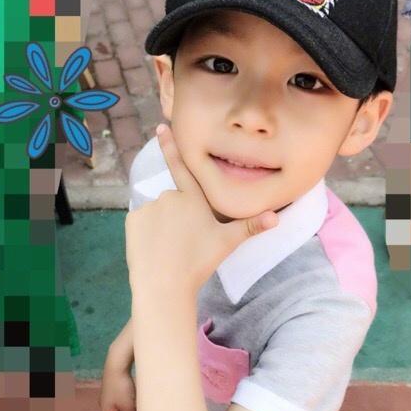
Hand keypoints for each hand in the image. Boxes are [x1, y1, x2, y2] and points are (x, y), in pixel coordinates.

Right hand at [99, 366, 136, 410]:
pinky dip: (128, 404)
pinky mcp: (113, 389)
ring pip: (119, 410)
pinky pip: (121, 401)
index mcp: (106, 410)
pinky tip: (136, 399)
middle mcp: (105, 404)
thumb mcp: (128, 406)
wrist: (117, 366)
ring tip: (139, 409)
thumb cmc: (122, 387)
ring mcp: (109, 396)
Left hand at [125, 123, 279, 295]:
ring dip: (162, 228)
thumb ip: (251, 226)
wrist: (165, 284)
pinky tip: (154, 250)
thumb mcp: (228, 242)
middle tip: (185, 244)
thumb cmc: (199, 262)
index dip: (170, 145)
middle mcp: (169, 196)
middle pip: (174, 204)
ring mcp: (148, 207)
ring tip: (170, 249)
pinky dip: (146, 235)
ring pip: (156, 215)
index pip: (182, 166)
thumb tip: (278, 217)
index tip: (161, 126)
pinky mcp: (132, 221)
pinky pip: (141, 224)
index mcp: (193, 198)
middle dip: (178, 220)